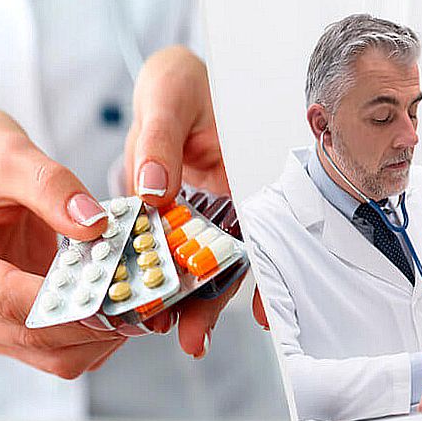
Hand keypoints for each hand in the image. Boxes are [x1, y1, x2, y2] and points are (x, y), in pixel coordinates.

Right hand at [0, 101, 125, 377]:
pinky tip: (133, 302)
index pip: (9, 301)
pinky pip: (73, 350)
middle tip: (152, 297)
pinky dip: (107, 333)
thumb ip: (53, 188)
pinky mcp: (26, 332)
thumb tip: (95, 224)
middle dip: (99, 322)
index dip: (68, 303)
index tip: (118, 291)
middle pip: (39, 338)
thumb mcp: (13, 159)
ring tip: (149, 299)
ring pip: (60, 356)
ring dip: (108, 334)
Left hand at [123, 45, 236, 356]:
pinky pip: (173, 260)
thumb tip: (154, 189)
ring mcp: (205, 218)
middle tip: (194, 339)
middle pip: (232, 260)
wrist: (167, 88)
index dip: (267, 273)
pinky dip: (167, 287)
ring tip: (177, 338)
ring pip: (203, 268)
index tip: (262, 312)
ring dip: (192, 305)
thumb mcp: (169, 94)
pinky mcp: (178, 225)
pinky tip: (159, 315)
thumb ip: (160, 140)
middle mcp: (233, 202)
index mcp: (244, 172)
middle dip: (216, 303)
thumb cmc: (181, 81)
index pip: (261, 228)